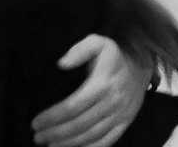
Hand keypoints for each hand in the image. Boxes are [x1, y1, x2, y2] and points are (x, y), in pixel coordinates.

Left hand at [31, 34, 150, 146]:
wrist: (141, 64)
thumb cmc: (112, 54)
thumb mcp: (96, 42)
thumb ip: (78, 51)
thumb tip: (60, 64)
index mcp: (101, 84)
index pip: (72, 106)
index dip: (53, 117)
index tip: (36, 122)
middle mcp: (111, 102)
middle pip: (80, 124)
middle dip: (56, 133)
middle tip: (37, 137)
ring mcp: (120, 115)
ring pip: (92, 135)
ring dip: (69, 144)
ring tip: (50, 146)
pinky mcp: (125, 123)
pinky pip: (108, 141)